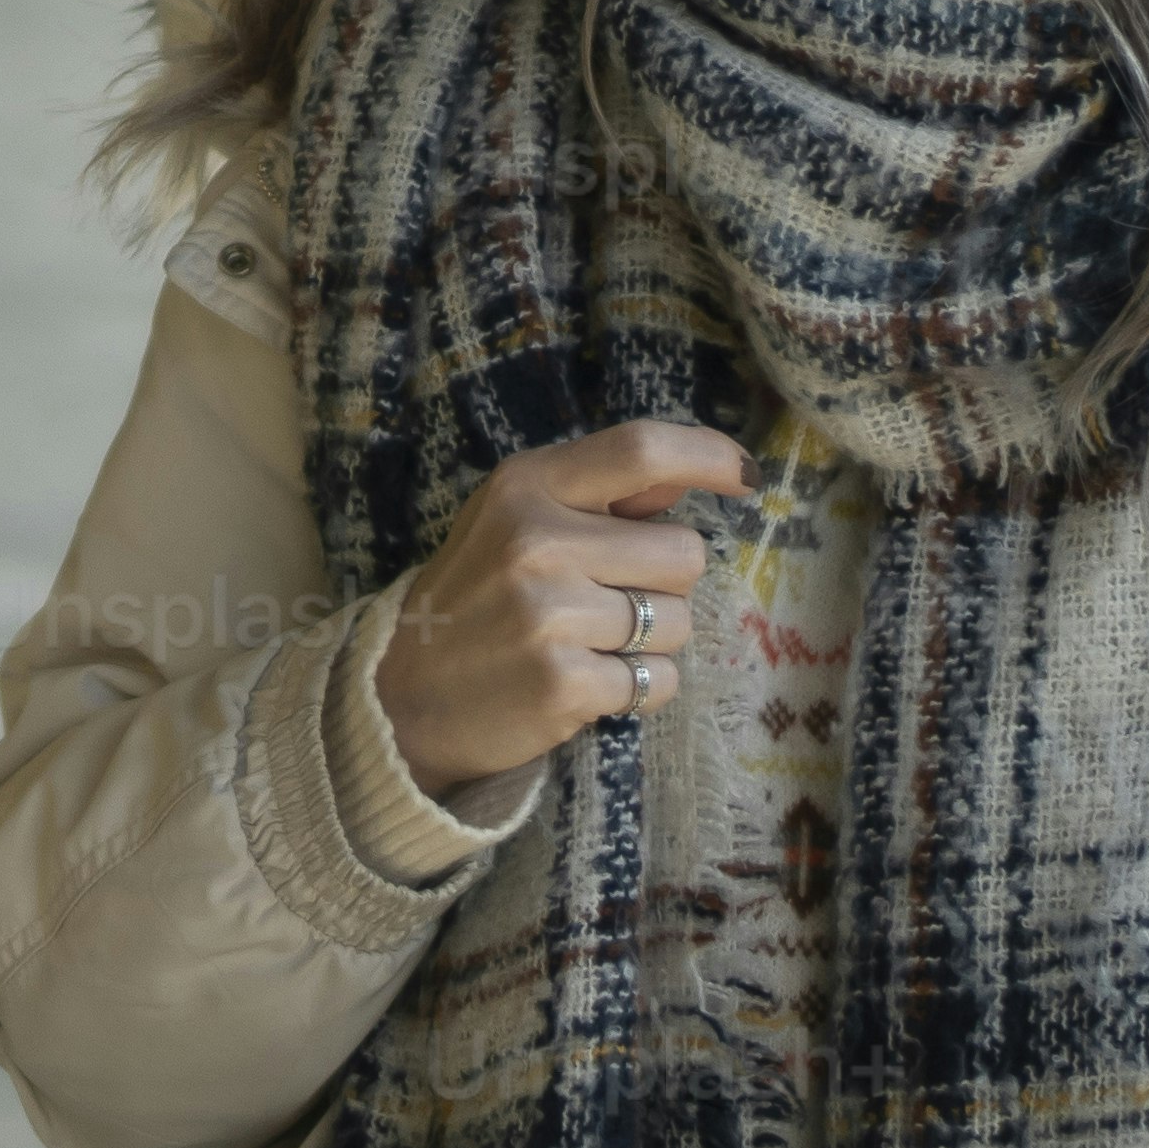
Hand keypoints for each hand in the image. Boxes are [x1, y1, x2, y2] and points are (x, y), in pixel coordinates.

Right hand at [372, 418, 749, 795]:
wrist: (402, 698)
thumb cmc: (475, 600)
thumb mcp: (514, 522)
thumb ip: (598, 496)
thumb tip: (685, 475)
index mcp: (526, 486)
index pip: (641, 449)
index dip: (709, 455)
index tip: (746, 477)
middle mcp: (536, 540)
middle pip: (684, 552)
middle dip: (665, 585)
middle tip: (608, 602)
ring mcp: (549, 614)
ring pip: (678, 622)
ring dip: (652, 642)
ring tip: (589, 646)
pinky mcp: (564, 683)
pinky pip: (660, 680)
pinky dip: (640, 690)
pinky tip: (590, 685)